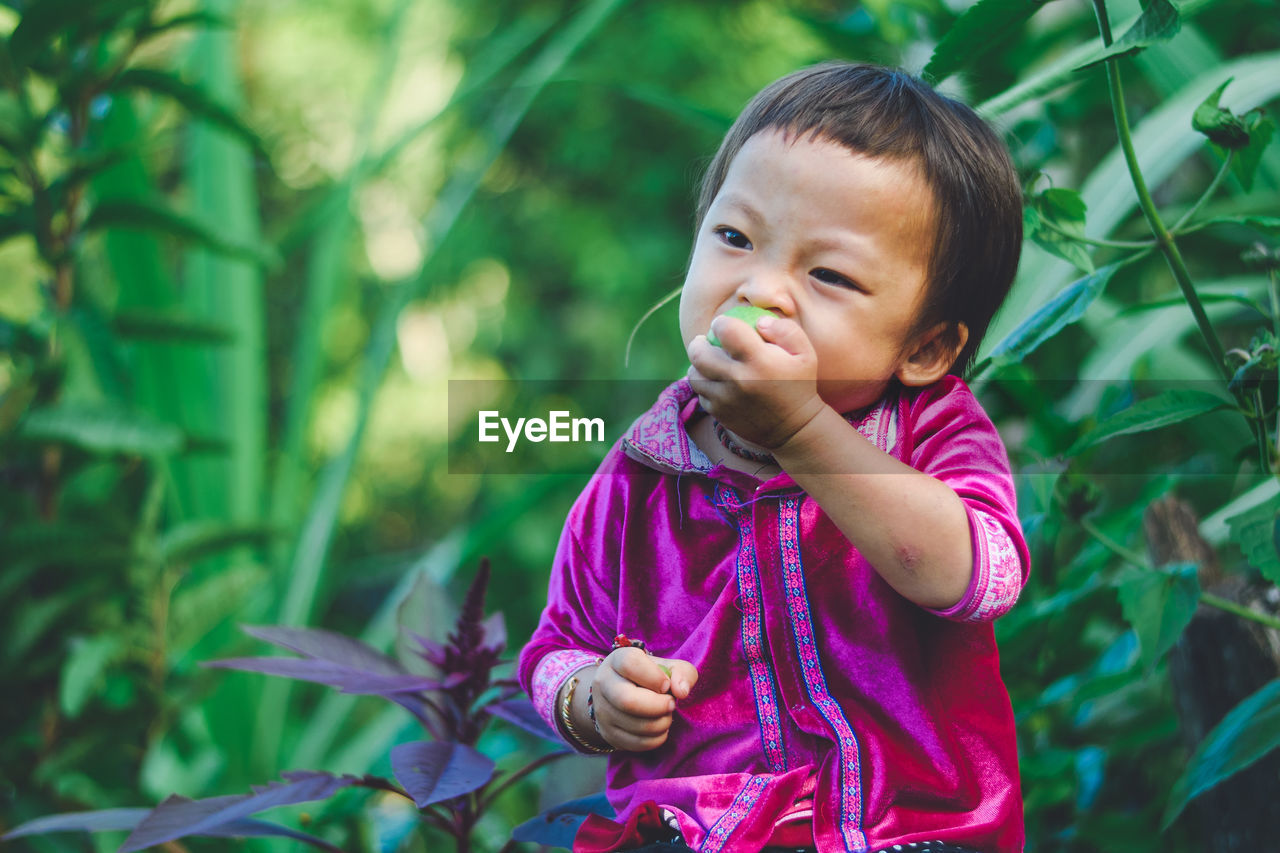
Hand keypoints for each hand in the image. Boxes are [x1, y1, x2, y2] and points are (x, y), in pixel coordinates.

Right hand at [590, 647, 698, 751]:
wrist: (622, 694)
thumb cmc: (651, 677)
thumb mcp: (668, 667)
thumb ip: (682, 672)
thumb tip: (682, 692)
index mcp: (617, 660)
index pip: (630, 664)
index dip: (654, 677)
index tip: (667, 685)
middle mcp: (604, 683)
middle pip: (627, 700)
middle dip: (658, 706)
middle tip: (672, 704)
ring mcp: (602, 711)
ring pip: (634, 725)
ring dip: (661, 723)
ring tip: (667, 715)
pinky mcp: (608, 733)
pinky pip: (636, 743)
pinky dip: (656, 738)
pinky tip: (660, 728)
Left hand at [686, 312, 826, 449]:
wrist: (794, 428)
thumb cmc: (799, 383)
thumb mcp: (804, 353)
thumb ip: (785, 329)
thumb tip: (759, 321)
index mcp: (758, 361)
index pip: (725, 329)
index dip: (722, 322)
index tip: (726, 325)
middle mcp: (736, 380)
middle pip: (698, 352)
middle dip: (700, 342)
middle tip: (707, 341)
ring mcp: (724, 399)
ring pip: (694, 374)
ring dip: (699, 364)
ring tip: (711, 361)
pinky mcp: (718, 413)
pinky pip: (700, 393)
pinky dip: (705, 384)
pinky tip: (718, 381)